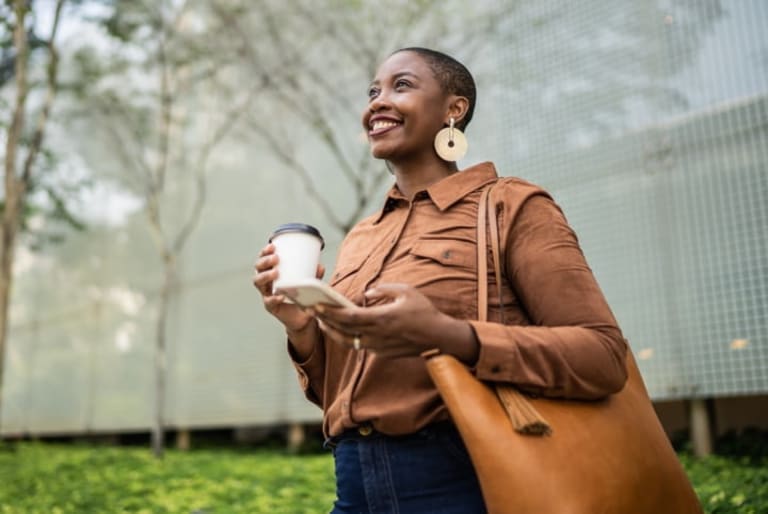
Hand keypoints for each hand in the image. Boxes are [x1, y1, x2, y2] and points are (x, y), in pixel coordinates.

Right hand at [252, 243, 324, 332]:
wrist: (303, 316)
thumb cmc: (302, 295)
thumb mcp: (308, 282)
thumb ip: (314, 274)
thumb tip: (319, 266)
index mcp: (272, 273)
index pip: (264, 260)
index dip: (264, 252)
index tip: (272, 246)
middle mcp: (266, 282)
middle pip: (258, 269)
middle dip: (264, 261)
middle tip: (276, 258)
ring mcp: (267, 294)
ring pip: (258, 282)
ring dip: (265, 276)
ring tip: (275, 272)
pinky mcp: (270, 306)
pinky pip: (269, 301)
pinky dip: (273, 298)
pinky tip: (280, 296)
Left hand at [315, 283, 477, 361]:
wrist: (439, 338)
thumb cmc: (424, 312)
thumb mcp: (406, 292)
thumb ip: (383, 289)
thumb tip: (366, 293)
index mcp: (381, 319)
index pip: (348, 317)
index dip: (330, 312)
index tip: (316, 306)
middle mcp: (376, 335)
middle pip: (343, 330)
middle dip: (325, 320)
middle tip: (311, 310)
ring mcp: (378, 346)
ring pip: (348, 341)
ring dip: (332, 331)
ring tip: (322, 320)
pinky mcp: (381, 352)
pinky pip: (358, 344)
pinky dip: (346, 336)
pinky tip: (340, 328)